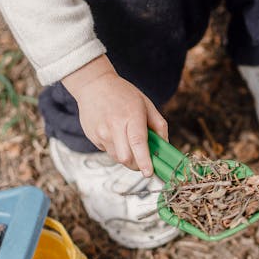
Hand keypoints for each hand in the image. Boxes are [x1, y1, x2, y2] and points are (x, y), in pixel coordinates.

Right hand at [62, 55, 167, 176]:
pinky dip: (116, 149)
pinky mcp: (92, 137)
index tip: (149, 173)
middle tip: (144, 162)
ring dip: (127, 157)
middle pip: (126, 158)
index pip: (138, 143)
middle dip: (137, 165)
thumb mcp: (147, 104)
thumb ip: (159, 126)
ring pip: (117, 158)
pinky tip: (115, 134)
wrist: (94, 85)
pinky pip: (108, 151)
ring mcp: (101, 133)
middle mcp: (114, 126)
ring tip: (128, 141)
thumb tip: (165, 147)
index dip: (144, 160)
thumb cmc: (124, 94)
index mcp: (131, 116)